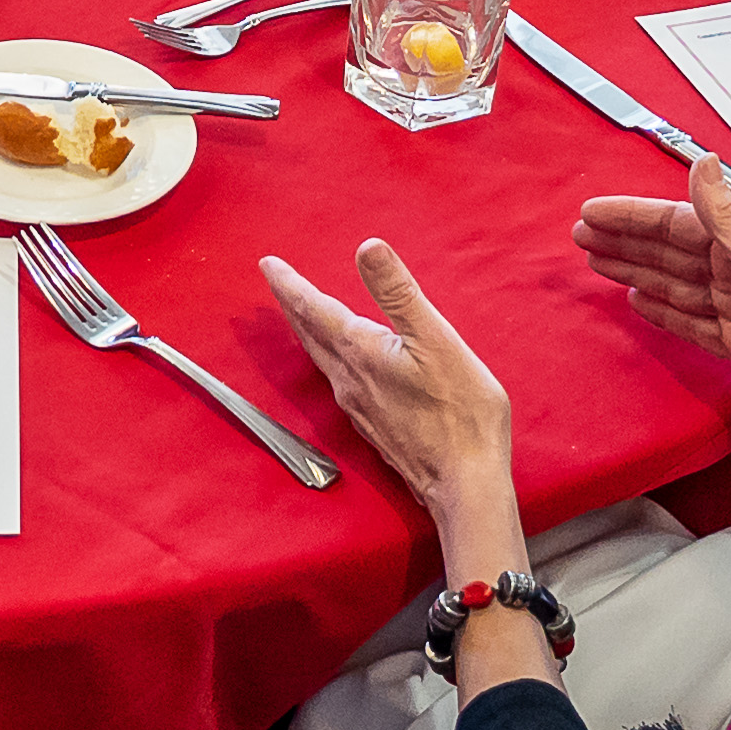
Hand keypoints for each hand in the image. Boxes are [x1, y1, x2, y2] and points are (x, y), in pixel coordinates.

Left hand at [261, 240, 524, 567]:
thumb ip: (398, 292)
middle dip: (290, 305)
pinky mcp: (373, 425)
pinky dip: (328, 358)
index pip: (314, 309)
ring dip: (306, 332)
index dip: (289, 284)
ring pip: (321, 359)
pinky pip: (338, 381)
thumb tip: (367, 247)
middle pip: (310, 334)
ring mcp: (359, 406)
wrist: (462, 481)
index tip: (268, 264)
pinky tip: (339, 363)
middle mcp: (350, 379)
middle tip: (275, 282)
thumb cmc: (460, 411)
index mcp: (362, 352)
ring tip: (300, 315)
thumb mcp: (436, 339)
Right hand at [573, 160, 730, 431]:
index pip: (677, 222)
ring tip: (597, 263)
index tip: (594, 213)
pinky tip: (637, 301)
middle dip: (626, 242)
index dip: (633, 218)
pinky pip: (689, 322)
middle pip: (670, 252)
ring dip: (636, 271)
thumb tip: (702, 160)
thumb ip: (724, 214)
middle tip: (580, 237)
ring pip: (674, 284)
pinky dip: (662, 310)